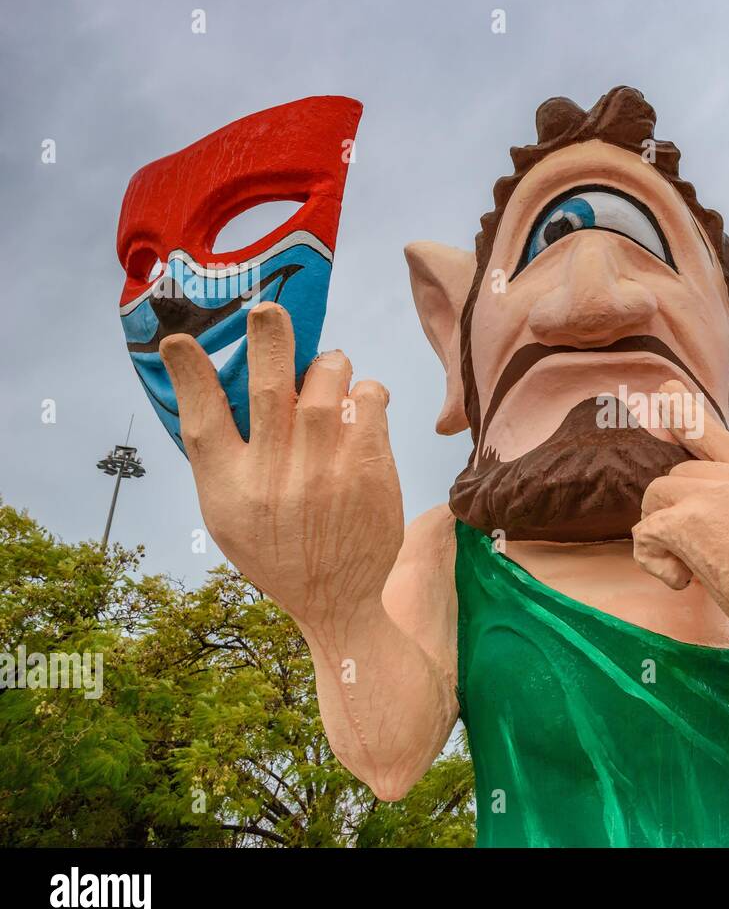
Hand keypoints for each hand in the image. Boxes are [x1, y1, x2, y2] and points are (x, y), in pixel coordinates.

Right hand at [160, 303, 403, 625]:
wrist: (338, 598)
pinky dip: (365, 390)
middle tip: (270, 310)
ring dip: (328, 364)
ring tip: (328, 369)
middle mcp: (276, 473)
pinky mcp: (370, 468)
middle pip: (268, 388)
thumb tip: (208, 389)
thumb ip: (221, 459)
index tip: (179, 340)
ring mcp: (326, 469)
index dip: (188, 375)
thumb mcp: (229, 515)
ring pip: (327, 384)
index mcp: (230, 485)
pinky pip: (369, 401)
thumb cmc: (277, 549)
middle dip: (268, 338)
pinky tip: (360, 399)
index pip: (201, 419)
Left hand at [632, 380, 728, 637]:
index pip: (712, 430)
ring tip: (692, 568)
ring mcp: (711, 494)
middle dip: (677, 512)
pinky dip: (654, 560)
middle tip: (702, 555)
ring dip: (663, 533)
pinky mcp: (688, 523)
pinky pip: (646, 533)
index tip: (664, 390)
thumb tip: (724, 512)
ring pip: (656, 497)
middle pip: (677, 474)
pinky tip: (683, 582)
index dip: (683, 411)